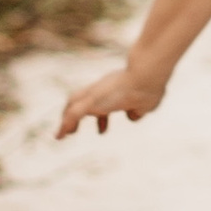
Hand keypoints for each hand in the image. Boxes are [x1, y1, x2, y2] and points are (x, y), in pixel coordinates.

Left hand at [56, 57, 170, 138]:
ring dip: (66, 121)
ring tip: (61, 135)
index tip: (102, 130)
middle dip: (75, 116)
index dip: (101, 118)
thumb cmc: (151, 87)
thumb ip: (139, 110)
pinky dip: (65, 124)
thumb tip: (132, 116)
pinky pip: (73, 114)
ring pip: (73, 106)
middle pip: (81, 100)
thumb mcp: (147, 104)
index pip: (102, 104)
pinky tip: (60, 135)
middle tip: (72, 131)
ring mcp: (95, 94)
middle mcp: (102, 90)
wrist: (147, 75)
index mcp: (114, 91)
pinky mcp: (92, 100)